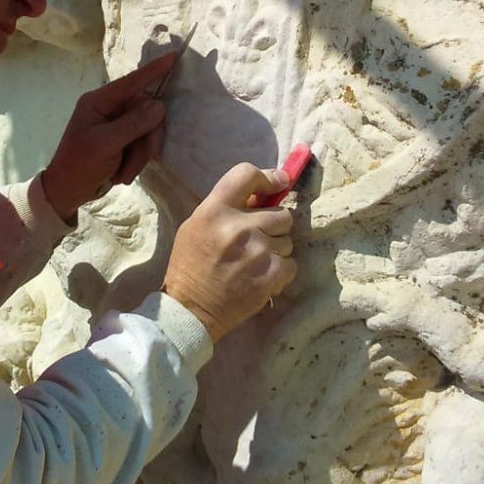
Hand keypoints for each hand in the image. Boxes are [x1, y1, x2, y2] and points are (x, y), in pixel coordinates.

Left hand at [41, 54, 174, 221]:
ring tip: (123, 175)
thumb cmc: (79, 165)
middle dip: (144, 141)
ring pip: (146, 131)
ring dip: (139, 156)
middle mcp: (108, 108)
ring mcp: (115, 124)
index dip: (153, 71)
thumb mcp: (106, 145)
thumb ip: (133, 124)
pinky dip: (135, 161)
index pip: (130, 82)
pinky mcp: (121, 139)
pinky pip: (141, 143)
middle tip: (136, 163)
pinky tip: (121, 173)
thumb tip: (159, 105)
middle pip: (144, 113)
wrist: (67, 192)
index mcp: (97, 102)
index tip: (173, 56)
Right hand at [163, 162, 295, 342]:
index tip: (279, 182)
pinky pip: (291, 263)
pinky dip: (280, 271)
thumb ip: (226, 207)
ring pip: (287, 240)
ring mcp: (258, 251)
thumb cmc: (192, 264)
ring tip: (255, 261)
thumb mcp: (197, 225)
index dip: (268, 177)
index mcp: (214, 210)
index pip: (246, 175)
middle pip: (281, 213)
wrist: (191, 309)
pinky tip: (261, 276)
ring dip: (276, 249)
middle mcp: (238, 227)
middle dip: (274, 224)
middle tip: (259, 237)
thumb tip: (262, 195)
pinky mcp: (271, 274)